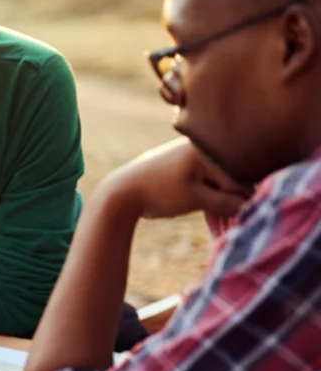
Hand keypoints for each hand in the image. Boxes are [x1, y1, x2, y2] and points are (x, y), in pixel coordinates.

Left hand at [106, 138, 252, 219]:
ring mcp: (191, 155)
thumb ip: (224, 202)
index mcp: (206, 151)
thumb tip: (250, 206)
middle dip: (233, 201)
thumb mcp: (195, 199)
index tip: (249, 218)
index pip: (236, 178)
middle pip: (229, 178)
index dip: (244, 201)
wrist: (121, 192)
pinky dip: (208, 196)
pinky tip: (211, 214)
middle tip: (235, 223)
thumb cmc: (158, 193)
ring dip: (221, 201)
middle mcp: (201, 148)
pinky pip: (205, 181)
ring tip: (221, 223)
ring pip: (217, 181)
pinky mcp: (183, 165)